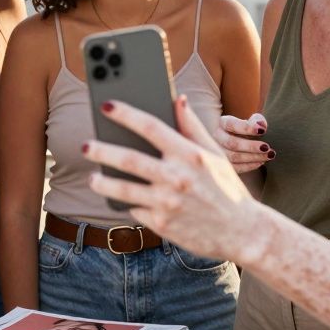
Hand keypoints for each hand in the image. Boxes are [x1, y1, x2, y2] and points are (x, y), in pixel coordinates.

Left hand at [82, 95, 268, 262]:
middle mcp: (177, 178)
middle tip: (85, 145)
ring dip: (102, 182)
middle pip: (128, 159)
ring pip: (123, 189)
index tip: (107, 106)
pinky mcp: (162, 225)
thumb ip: (192, 126)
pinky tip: (126, 201)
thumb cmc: (227, 189)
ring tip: (93, 178)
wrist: (243, 232)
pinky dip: (129, 204)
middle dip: (101, 150)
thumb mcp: (215, 154)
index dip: (126, 114)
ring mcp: (167, 203)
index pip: (151, 127)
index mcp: (189, 155)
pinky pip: (136, 210)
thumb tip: (177, 97)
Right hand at [216, 113, 272, 173]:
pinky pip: (235, 168)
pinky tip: (261, 162)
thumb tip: (261, 125)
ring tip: (268, 155)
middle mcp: (217, 137)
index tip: (263, 131)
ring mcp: (218, 152)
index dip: (247, 128)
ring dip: (253, 157)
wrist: (243, 141)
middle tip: (267, 147)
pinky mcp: (223, 164)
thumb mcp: (253, 121)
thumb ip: (257, 121)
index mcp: (223, 123)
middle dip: (251, 146)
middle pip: (232, 143)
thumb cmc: (249, 129)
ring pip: (233, 157)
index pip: (231, 125)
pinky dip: (249, 166)